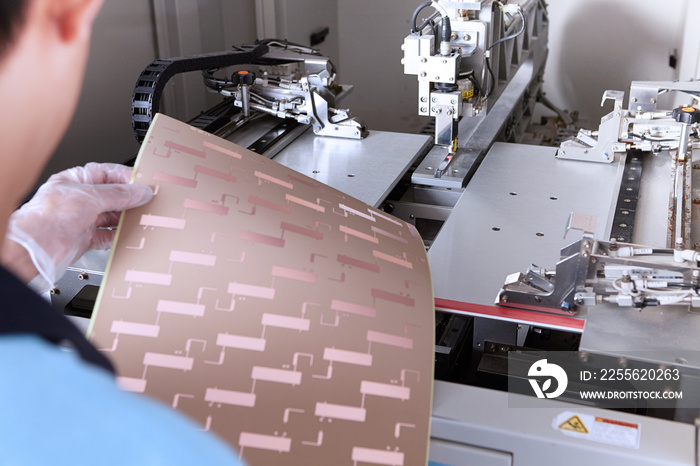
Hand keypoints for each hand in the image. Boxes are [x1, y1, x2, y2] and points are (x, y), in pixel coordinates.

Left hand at [4, 163, 152, 289]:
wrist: (37, 247)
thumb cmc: (49, 216)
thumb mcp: (90, 196)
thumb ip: (119, 194)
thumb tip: (140, 191)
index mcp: (76, 181)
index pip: (107, 174)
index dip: (127, 177)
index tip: (143, 183)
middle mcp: (79, 199)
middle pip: (112, 196)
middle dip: (129, 199)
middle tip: (146, 201)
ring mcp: (82, 219)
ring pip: (112, 216)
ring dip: (126, 218)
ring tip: (140, 217)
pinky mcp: (86, 238)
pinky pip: (108, 235)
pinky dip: (119, 236)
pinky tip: (127, 234)